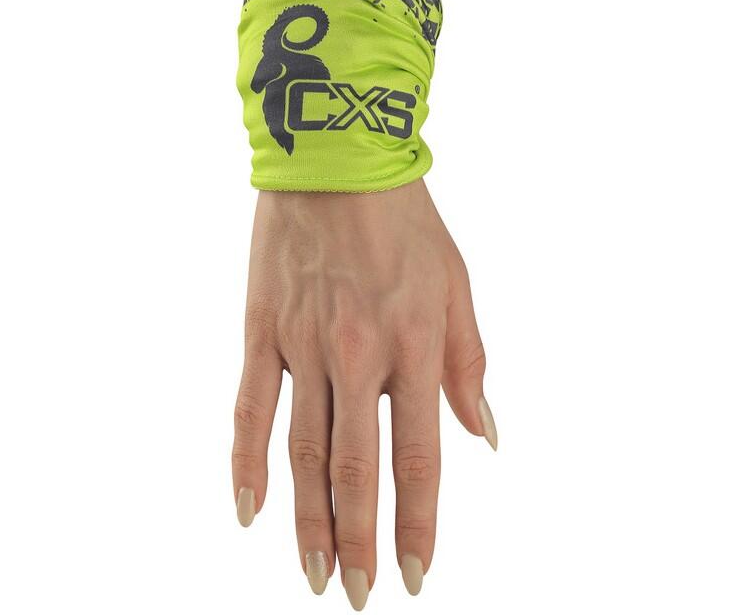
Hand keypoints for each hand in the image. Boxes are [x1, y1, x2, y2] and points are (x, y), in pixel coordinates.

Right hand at [231, 178, 495, 609]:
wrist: (337, 159)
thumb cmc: (406, 224)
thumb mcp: (457, 286)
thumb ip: (469, 365)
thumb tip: (482, 436)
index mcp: (415, 346)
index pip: (418, 458)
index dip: (419, 523)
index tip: (419, 574)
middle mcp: (358, 355)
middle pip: (355, 469)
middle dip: (361, 540)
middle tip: (361, 594)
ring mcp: (303, 345)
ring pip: (303, 451)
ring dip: (308, 520)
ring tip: (314, 574)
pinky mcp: (262, 331)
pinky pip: (251, 408)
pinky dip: (248, 462)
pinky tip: (250, 510)